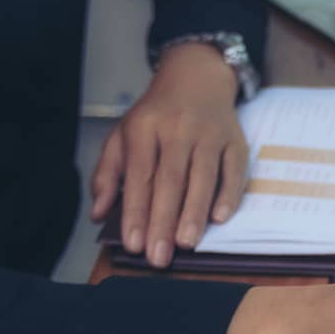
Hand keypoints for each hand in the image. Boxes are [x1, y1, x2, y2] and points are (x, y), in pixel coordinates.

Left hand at [91, 43, 247, 268]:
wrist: (196, 77)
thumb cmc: (156, 115)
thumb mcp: (123, 135)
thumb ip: (108, 174)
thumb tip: (98, 213)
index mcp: (144, 127)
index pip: (140, 175)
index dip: (136, 212)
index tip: (133, 244)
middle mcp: (178, 128)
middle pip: (170, 180)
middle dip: (163, 221)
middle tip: (158, 256)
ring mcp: (210, 134)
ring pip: (203, 177)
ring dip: (194, 213)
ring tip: (186, 244)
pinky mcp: (235, 140)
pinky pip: (234, 170)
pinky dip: (228, 194)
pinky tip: (219, 218)